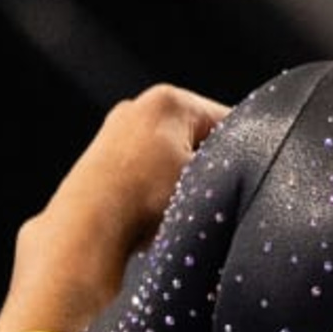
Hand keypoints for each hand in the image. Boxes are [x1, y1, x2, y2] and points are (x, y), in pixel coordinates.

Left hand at [32, 84, 230, 251]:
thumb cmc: (145, 200)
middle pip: (197, 137)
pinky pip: (144, 170)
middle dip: (206, 166)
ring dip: (179, 180)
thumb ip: (235, 165)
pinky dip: (153, 188)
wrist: (87, 230)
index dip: (245, 154)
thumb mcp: (211, 179)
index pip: (231, 121)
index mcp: (170, 100)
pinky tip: (151, 211)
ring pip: (170, 156)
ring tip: (175, 207)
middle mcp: (136, 107)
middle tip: (207, 197)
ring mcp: (113, 132)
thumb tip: (243, 171)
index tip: (243, 182)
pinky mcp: (97, 159)